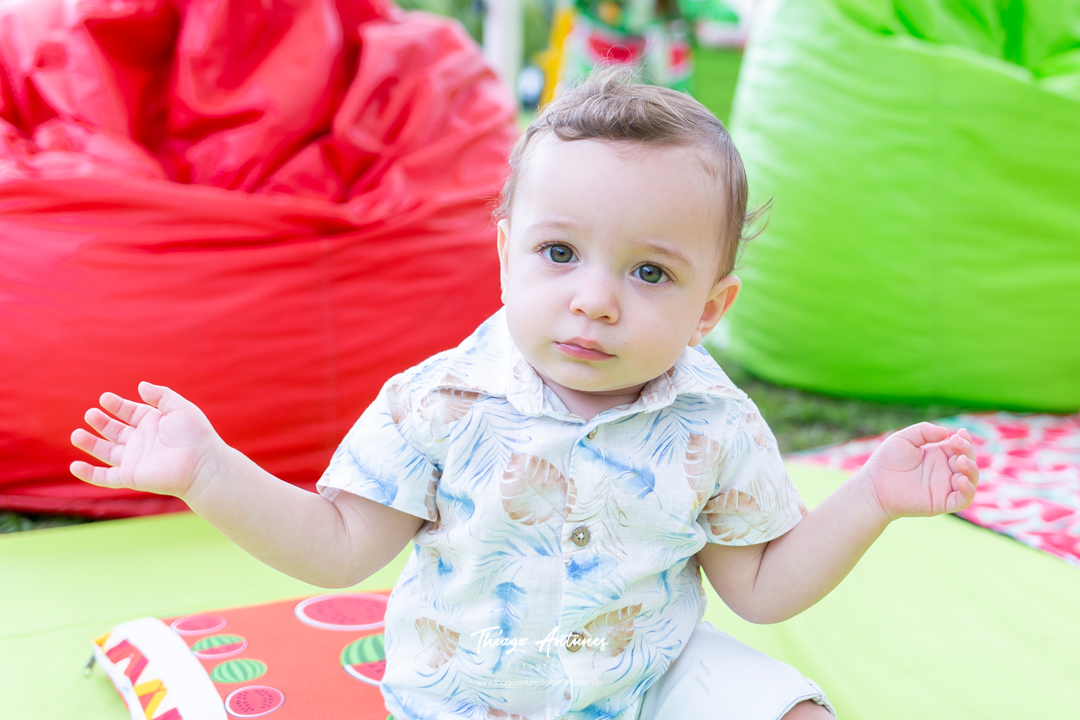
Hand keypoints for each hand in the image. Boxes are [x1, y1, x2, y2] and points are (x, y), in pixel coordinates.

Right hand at [70, 382, 225, 499]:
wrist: (203, 465)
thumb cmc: (196, 435)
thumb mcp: (180, 408)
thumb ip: (161, 395)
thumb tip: (140, 386)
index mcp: (153, 424)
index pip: (129, 412)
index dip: (116, 405)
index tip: (105, 398)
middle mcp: (142, 441)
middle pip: (115, 431)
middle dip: (101, 422)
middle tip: (90, 414)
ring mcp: (135, 460)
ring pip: (106, 452)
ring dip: (90, 444)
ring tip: (76, 434)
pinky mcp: (131, 477)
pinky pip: (105, 477)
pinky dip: (89, 474)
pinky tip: (75, 465)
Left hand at [860, 422, 979, 521]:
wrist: (873, 486)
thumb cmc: (886, 461)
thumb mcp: (904, 438)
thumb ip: (924, 431)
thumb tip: (946, 433)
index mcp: (938, 456)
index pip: (961, 448)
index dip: (965, 440)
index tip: (960, 433)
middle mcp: (944, 472)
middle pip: (968, 462)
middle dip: (967, 451)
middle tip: (956, 443)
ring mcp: (944, 488)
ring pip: (970, 480)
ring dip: (972, 469)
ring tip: (961, 460)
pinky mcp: (941, 503)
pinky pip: (963, 500)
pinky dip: (968, 491)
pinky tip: (962, 479)